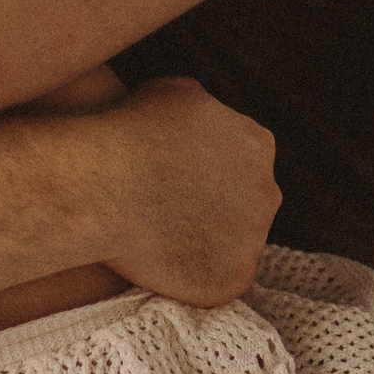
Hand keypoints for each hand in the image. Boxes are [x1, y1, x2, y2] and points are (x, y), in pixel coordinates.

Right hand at [87, 75, 280, 305]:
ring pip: (233, 245)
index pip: (242, 163)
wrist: (106, 185)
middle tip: (170, 212)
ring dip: (206, 243)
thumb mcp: (172, 92)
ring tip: (162, 239)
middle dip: (213, 208)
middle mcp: (267, 192)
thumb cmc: (130, 132)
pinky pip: (217, 281)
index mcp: (257, 145)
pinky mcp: (234, 278)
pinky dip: (195, 277)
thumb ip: (202, 109)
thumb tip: (200, 118)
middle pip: (244, 205)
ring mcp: (253, 239)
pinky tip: (164, 265)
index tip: (177, 180)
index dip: (207, 173)